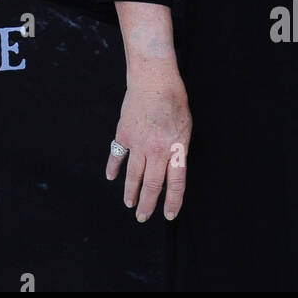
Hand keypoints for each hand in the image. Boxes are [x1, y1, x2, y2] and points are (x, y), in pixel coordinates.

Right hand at [106, 69, 191, 221]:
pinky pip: (117, 155)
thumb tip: (172, 168)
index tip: (168, 215)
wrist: (154, 79)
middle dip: (148, 204)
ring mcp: (138, 143)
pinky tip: (111, 177)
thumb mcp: (185, 128)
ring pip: (133, 175)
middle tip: (143, 217)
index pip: (176, 184)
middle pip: (152, 185)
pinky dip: (113, 167)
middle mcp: (157, 150)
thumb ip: (178, 149)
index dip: (173, 202)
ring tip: (129, 203)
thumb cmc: (174, 101)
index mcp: (176, 149)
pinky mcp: (124, 134)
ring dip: (131, 192)